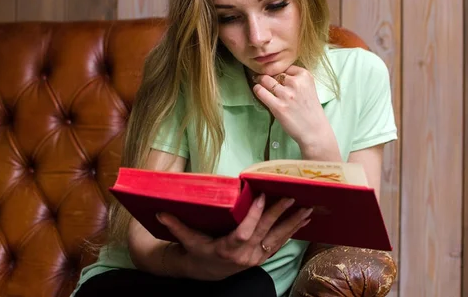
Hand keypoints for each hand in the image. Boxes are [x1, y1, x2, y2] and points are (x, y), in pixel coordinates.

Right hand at [156, 194, 312, 280]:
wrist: (208, 272)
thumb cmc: (198, 252)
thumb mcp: (187, 240)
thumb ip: (176, 225)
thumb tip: (160, 211)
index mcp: (227, 249)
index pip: (243, 232)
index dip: (253, 215)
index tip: (261, 196)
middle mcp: (245, 255)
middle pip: (265, 232)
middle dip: (279, 213)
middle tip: (291, 196)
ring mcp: (256, 257)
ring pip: (278, 238)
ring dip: (293, 222)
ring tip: (307, 208)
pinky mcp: (263, 256)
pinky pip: (280, 243)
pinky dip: (293, 230)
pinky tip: (304, 219)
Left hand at [252, 66, 333, 148]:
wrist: (315, 131)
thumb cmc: (310, 111)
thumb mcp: (308, 88)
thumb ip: (296, 80)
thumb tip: (276, 74)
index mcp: (305, 76)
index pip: (286, 67)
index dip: (279, 72)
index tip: (275, 76)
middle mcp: (296, 83)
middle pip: (275, 72)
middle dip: (268, 75)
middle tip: (262, 77)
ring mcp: (286, 95)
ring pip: (265, 80)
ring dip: (260, 80)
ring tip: (258, 82)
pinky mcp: (278, 106)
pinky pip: (261, 92)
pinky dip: (257, 89)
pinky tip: (258, 90)